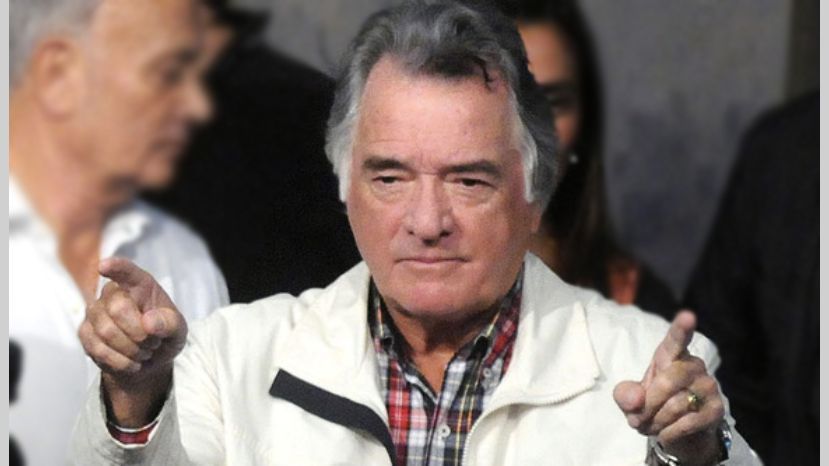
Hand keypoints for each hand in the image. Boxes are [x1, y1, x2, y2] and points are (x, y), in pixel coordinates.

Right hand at [78, 257, 186, 425]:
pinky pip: (98, 349)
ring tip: (144, 351)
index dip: (116, 267)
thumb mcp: (178, 330)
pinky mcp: (85, 333)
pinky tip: (131, 362)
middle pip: (118, 309)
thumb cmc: (164, 335)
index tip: (104, 266)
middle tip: (154, 342)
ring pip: (106, 331)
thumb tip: (150, 322)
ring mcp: (95, 312)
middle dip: (140, 333)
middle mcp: (113, 293)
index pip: (127, 272)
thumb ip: (170, 323)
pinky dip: (120, 361)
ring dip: (132, 349)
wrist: (149, 359)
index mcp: (140, 285)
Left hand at [613, 311, 724, 464]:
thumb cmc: (653, 405)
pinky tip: (665, 433)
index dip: (681, 328)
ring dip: (655, 422)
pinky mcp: (716, 410)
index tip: (688, 316)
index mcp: (671, 355)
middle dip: (647, 405)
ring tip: (650, 426)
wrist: (677, 432)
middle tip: (636, 420)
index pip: (676, 339)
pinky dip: (668, 432)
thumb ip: (626, 395)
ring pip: (676, 405)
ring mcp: (708, 387)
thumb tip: (634, 400)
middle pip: (667, 381)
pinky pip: (687, 422)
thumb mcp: (631, 399)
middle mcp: (694, 366)